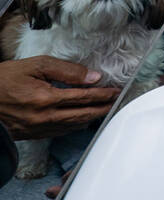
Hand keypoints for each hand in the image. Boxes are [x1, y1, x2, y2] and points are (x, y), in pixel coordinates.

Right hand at [0, 57, 117, 138]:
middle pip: (81, 115)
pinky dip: (74, 125)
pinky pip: (58, 131)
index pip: (83, 97)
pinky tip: (81, 120)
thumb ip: (66, 71)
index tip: (116, 91)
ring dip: (90, 118)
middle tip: (117, 103)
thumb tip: (92, 77)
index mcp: (45, 98)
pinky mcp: (30, 135)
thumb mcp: (35, 65)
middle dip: (102, 109)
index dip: (102, 95)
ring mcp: (36, 128)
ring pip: (71, 126)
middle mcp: (43, 117)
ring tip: (104, 110)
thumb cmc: (4, 78)